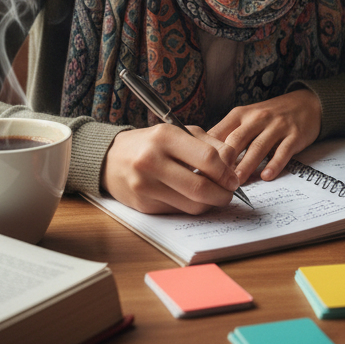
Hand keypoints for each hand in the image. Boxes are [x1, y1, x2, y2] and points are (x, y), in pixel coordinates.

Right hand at [101, 123, 240, 213]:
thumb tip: (233, 163)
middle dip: (222, 194)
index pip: (207, 158)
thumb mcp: (179, 132)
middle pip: (200, 187)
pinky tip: (193, 198)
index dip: (226, 172)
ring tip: (215, 195)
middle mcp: (152, 161)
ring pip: (191, 205)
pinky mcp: (143, 205)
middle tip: (229, 192)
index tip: (234, 178)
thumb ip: (209, 144)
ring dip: (210, 204)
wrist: (110, 159)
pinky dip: (191, 206)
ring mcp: (145, 185)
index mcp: (165, 137)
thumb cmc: (151, 143)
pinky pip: (178, 211)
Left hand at [209, 88, 321, 184]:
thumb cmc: (270, 116)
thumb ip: (228, 134)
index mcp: (240, 114)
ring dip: (246, 166)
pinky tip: (266, 176)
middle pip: (237, 140)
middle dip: (225, 161)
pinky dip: (274, 164)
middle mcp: (257, 118)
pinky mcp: (295, 135)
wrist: (306, 104)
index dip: (209, 151)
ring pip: (258, 147)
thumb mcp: (246, 118)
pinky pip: (283, 151)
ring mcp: (277, 126)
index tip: (200, 169)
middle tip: (215, 180)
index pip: (220, 132)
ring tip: (236, 183)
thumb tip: (203, 157)